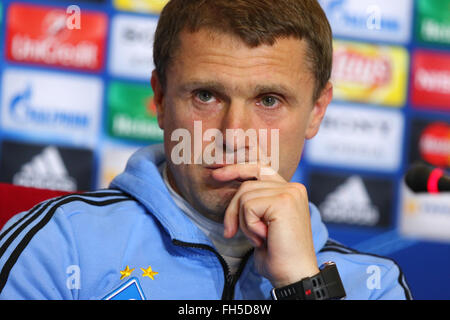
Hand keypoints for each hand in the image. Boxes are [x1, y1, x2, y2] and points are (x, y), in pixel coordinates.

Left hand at [212, 163, 319, 287]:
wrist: (292, 274)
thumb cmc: (277, 253)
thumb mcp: (262, 222)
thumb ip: (254, 202)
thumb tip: (227, 184)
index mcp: (291, 190)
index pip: (259, 169)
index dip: (237, 170)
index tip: (217, 175)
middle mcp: (293, 187)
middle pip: (247, 185)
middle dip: (233, 210)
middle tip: (230, 232)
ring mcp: (290, 192)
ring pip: (245, 196)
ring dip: (244, 223)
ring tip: (260, 238)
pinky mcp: (283, 201)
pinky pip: (248, 207)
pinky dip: (249, 226)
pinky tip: (264, 238)